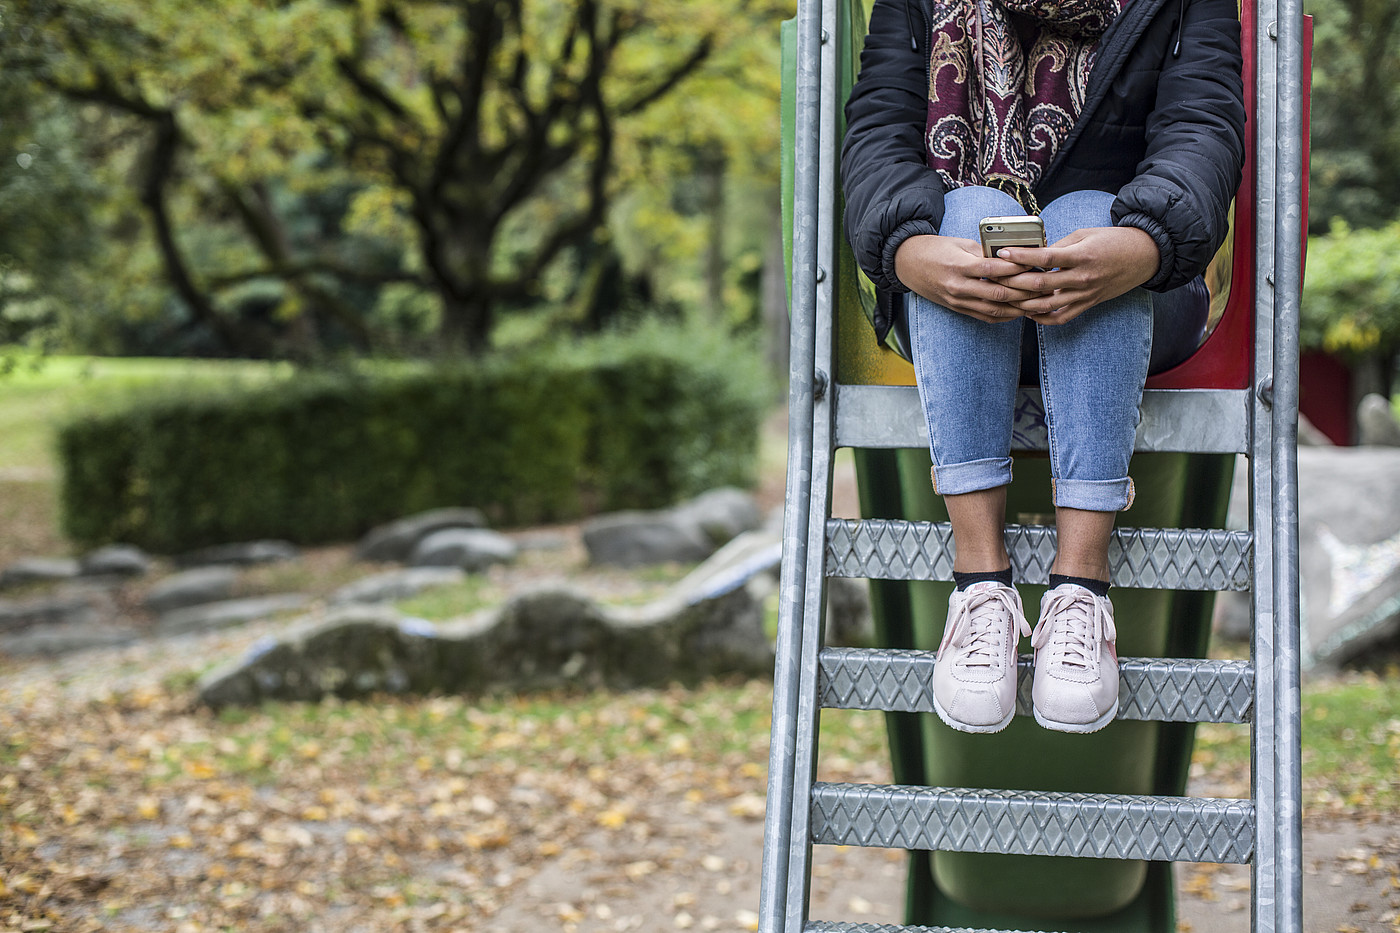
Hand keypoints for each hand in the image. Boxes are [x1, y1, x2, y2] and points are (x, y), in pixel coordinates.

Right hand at [894, 234, 1046, 323]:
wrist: (907, 264)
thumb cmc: (935, 249)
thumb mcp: (959, 243)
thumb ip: (984, 252)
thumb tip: (1010, 256)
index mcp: (959, 266)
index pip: (994, 269)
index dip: (1016, 268)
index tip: (1036, 264)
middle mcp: (959, 287)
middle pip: (998, 293)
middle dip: (1024, 292)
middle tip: (1044, 287)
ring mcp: (958, 301)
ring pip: (995, 310)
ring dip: (1018, 308)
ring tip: (1037, 302)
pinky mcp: (958, 309)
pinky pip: (985, 317)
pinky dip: (1005, 316)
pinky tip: (1019, 311)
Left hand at [994, 226, 1159, 324]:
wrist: (1144, 256)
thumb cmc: (1113, 241)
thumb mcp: (1084, 235)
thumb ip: (1058, 246)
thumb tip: (1033, 255)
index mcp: (1081, 256)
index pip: (1045, 259)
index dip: (1021, 257)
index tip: (1003, 253)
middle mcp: (1082, 278)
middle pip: (1040, 286)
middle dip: (1014, 282)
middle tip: (995, 278)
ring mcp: (1085, 295)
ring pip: (1046, 305)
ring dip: (1022, 303)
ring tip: (1005, 297)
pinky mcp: (1088, 304)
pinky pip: (1060, 318)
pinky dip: (1042, 318)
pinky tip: (1028, 311)